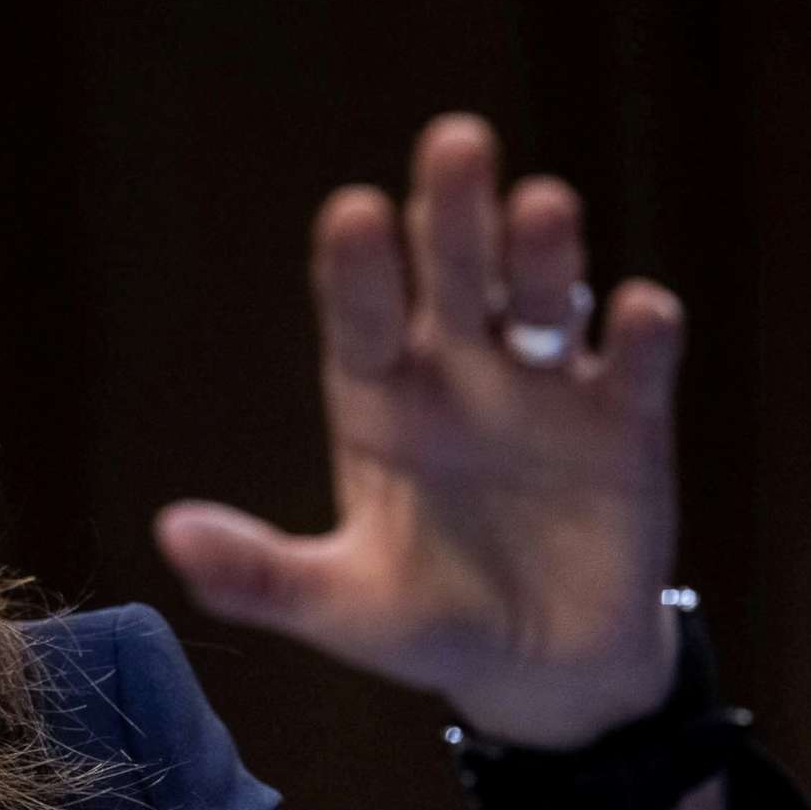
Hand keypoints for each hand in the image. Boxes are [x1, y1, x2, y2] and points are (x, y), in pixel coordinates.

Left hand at [153, 113, 684, 746]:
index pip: (362, 315)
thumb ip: (260, 574)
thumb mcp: (337, 605)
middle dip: (454, 209)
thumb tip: (169, 535)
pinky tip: (637, 315)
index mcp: (379, 397)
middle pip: (454, 271)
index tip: (352, 214)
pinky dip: (641, 334)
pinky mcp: (627, 422)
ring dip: (545, 251)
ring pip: (543, 295)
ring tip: (542, 205)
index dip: (358, 267)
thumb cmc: (424, 620)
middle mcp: (459, 370)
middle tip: (455, 140)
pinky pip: (635, 362)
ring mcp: (544, 386)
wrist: (537, 670)